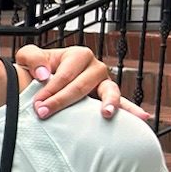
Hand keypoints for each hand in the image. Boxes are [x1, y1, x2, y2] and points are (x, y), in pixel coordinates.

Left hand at [16, 45, 151, 122]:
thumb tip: (44, 74)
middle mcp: (96, 67)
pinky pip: (121, 104)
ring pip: (109, 92)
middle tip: (44, 113)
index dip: (50, 90)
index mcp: (79, 55)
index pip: (66, 75)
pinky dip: (131, 110)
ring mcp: (104, 83)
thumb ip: (32, 58)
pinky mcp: (107, 98)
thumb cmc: (37, 69)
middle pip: (81, 86)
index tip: (36, 104)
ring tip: (106, 113)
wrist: (41, 81)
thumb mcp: (28, 57)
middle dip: (62, 101)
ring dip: (109, 103)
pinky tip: (142, 116)